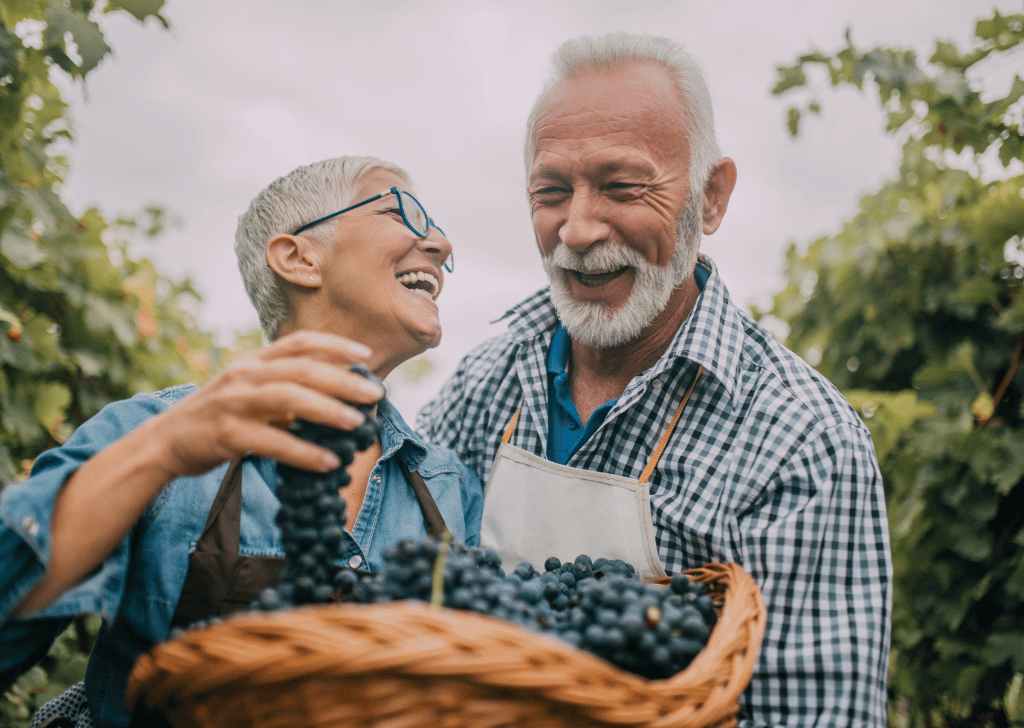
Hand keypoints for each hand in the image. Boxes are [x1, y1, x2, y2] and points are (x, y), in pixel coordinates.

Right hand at [145, 330, 383, 477]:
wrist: (166, 441)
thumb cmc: (218, 417)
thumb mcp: (249, 391)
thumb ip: (285, 388)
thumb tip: (336, 395)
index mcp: (253, 362)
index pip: (298, 343)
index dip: (334, 345)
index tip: (365, 355)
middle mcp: (244, 375)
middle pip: (300, 369)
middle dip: (342, 381)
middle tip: (374, 395)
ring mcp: (234, 403)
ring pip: (288, 399)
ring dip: (327, 411)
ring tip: (356, 425)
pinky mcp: (226, 434)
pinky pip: (273, 442)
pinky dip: (304, 453)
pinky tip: (328, 462)